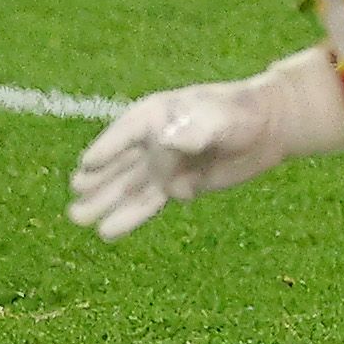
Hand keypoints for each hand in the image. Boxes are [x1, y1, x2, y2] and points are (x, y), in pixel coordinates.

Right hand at [67, 46, 343, 242]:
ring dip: (105, 202)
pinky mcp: (177, 185)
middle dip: (96, 181)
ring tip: (77, 218)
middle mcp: (154, 140)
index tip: (86, 165)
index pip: (126, 132)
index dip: (107, 149)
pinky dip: (130, 216)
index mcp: (158, 114)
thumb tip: (168, 139)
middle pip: (118, 163)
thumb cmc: (243, 113)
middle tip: (74, 197)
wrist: (269, 127)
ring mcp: (163, 164)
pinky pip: (148, 203)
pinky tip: (108, 231)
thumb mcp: (223, 117)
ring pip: (128, 187)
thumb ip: (197, 128)